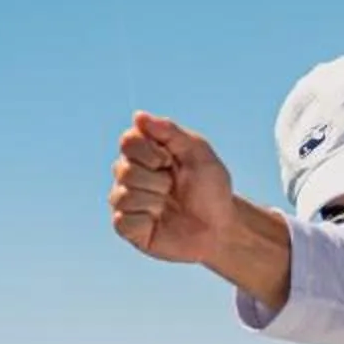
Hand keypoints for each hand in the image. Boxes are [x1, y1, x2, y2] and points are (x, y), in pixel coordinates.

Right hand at [111, 113, 240, 265]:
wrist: (220, 228)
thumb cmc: (210, 189)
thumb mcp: (198, 152)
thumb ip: (170, 132)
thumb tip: (138, 116)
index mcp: (145, 153)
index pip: (127, 141)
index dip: (150, 152)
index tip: (171, 161)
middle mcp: (130, 175)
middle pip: (123, 169)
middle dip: (157, 180)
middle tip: (174, 188)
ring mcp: (127, 202)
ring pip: (123, 196)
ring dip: (154, 201)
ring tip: (168, 206)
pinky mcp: (127, 228)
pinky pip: (123, 221)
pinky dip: (146, 220)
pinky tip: (158, 222)